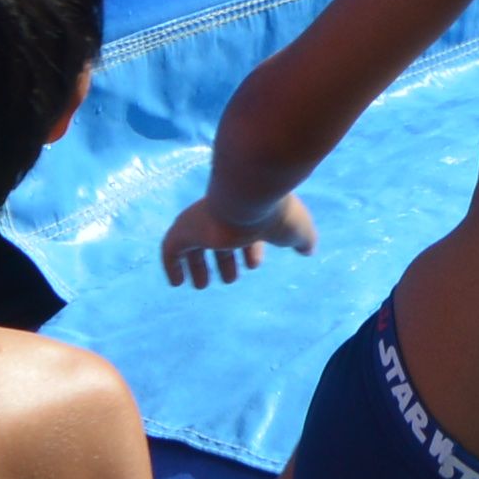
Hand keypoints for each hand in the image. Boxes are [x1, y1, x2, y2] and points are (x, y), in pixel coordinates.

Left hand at [159, 186, 318, 286]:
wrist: (249, 193)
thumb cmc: (274, 211)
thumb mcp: (295, 228)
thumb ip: (302, 238)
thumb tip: (308, 248)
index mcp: (246, 212)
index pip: (244, 231)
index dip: (250, 249)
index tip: (254, 265)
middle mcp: (221, 212)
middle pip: (218, 237)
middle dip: (224, 259)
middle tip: (230, 278)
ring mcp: (199, 220)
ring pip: (193, 244)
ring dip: (198, 265)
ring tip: (202, 285)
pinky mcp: (183, 229)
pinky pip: (170, 250)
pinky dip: (172, 266)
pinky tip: (177, 282)